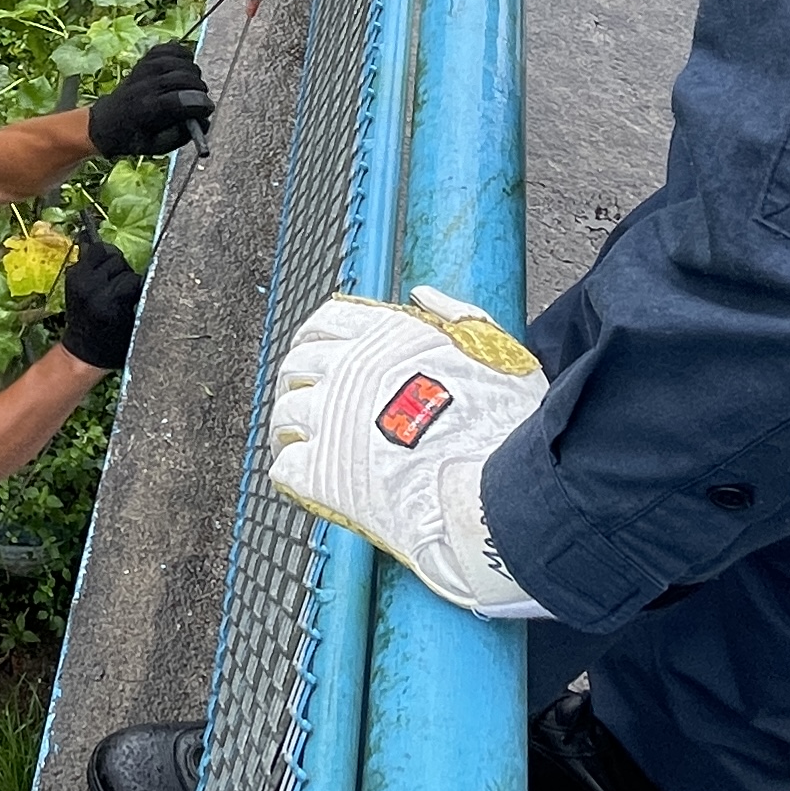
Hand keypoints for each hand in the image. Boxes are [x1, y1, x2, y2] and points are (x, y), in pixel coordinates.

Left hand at [61, 235, 141, 372]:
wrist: (82, 352)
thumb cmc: (113, 344)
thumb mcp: (134, 325)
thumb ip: (140, 299)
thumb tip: (153, 275)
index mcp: (108, 301)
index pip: (132, 277)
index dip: (139, 285)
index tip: (139, 293)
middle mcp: (90, 286)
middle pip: (118, 260)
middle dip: (125, 272)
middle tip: (126, 288)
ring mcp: (78, 279)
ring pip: (102, 251)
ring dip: (111, 261)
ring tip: (114, 278)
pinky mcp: (71, 276)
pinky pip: (88, 255)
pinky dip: (98, 261)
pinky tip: (102, 275)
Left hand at [88, 40, 213, 158]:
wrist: (108, 121)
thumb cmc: (136, 136)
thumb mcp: (157, 146)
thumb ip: (182, 134)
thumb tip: (204, 120)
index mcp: (146, 111)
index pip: (179, 101)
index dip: (199, 104)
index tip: (208, 109)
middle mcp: (144, 86)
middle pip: (182, 78)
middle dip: (199, 90)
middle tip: (200, 100)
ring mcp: (144, 69)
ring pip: (179, 61)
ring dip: (193, 74)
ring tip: (192, 86)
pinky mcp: (145, 59)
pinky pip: (170, 49)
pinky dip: (183, 55)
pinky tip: (184, 67)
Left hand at [266, 293, 553, 617]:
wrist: (494, 495)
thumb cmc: (505, 428)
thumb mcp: (494, 353)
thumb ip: (455, 317)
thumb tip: (422, 295)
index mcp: (386, 337)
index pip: (327, 321)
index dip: (317, 337)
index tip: (317, 351)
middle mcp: (348, 370)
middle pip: (297, 365)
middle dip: (298, 380)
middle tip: (307, 400)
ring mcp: (330, 421)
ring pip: (284, 414)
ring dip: (288, 427)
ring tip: (298, 442)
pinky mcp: (321, 473)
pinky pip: (284, 466)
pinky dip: (289, 470)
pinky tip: (303, 478)